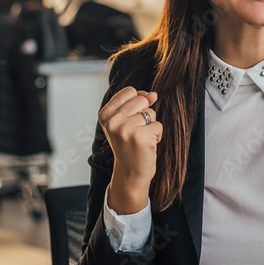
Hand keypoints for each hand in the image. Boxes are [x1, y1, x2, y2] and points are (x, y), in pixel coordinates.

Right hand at [99, 87, 162, 213]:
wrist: (130, 173)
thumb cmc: (129, 145)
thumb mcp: (125, 121)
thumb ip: (136, 103)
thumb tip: (153, 94)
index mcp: (105, 115)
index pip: (130, 91)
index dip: (138, 102)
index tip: (132, 118)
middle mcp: (112, 121)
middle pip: (142, 99)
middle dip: (145, 114)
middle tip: (136, 131)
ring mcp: (125, 129)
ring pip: (151, 113)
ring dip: (151, 126)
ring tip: (141, 139)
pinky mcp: (140, 137)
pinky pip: (158, 126)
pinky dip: (157, 136)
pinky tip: (147, 146)